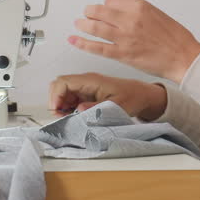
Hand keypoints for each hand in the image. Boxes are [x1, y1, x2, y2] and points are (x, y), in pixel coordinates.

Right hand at [48, 72, 167, 120]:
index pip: (63, 82)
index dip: (56, 96)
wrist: (143, 95)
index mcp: (91, 80)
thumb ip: (96, 108)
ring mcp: (85, 88)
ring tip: (69, 119)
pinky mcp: (87, 95)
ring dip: (62, 107)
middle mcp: (85, 82)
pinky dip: (69, 109)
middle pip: (59, 87)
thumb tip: (78, 109)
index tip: (57, 110)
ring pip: (63, 94)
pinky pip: (71, 100)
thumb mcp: (117, 105)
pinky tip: (75, 117)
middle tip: (62, 117)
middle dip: (56, 102)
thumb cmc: (133, 96)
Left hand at [68, 0, 199, 82]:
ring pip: (95, 27)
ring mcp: (124, 37)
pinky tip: (74, 40)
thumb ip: (139, 13)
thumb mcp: (158, 15)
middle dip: (90, 12)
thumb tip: (123, 14)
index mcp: (140, 7)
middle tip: (87, 13)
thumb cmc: (176, 39)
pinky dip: (82, 43)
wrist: (184, 57)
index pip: (111, 0)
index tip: (106, 9)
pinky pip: (96, 47)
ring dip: (83, 24)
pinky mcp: (122, 54)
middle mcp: (130, 19)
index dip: (107, 5)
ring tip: (79, 24)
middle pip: (99, 11)